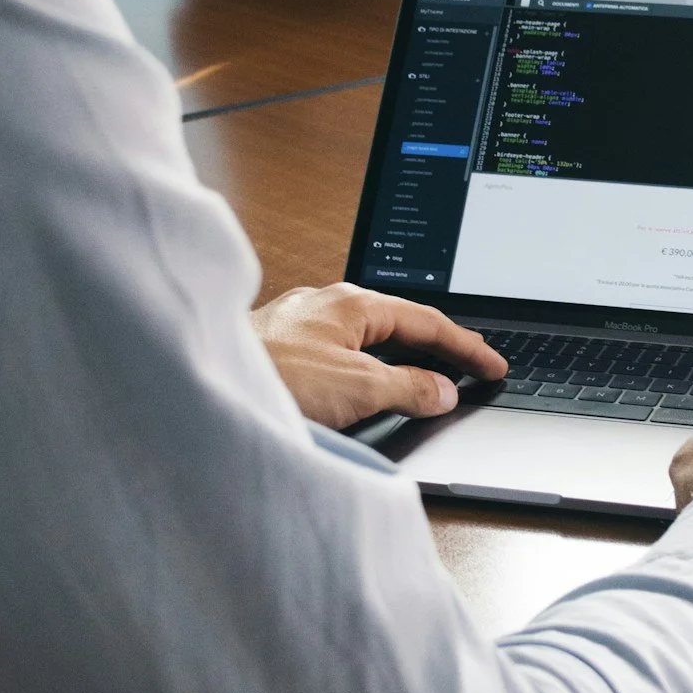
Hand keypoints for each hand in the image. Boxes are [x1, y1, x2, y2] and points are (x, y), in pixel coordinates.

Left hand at [251, 282, 506, 431]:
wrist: (198, 388)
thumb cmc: (269, 377)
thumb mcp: (356, 388)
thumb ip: (407, 387)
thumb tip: (442, 390)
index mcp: (352, 302)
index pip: (427, 321)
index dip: (467, 347)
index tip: (494, 366)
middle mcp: (325, 304)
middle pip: (397, 325)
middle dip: (436, 348)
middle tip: (470, 371)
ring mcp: (298, 324)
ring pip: (365, 340)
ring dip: (399, 361)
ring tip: (426, 384)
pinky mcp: (277, 349)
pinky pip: (339, 355)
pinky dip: (366, 371)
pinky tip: (363, 390)